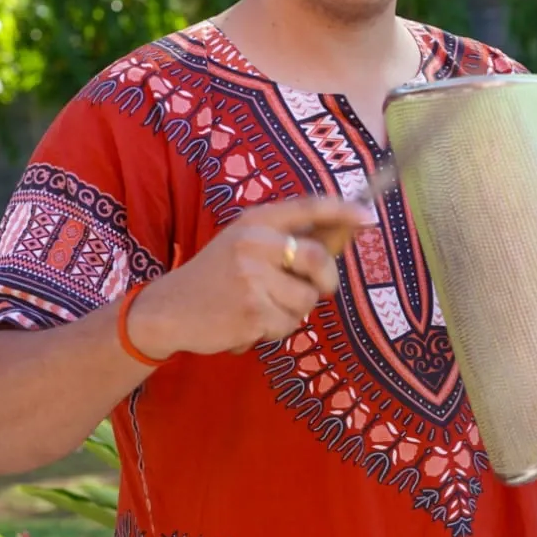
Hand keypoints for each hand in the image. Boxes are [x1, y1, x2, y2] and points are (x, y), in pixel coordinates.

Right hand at [127, 195, 370, 359]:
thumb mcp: (247, 245)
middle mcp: (253, 243)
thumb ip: (292, 239)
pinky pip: (289, 323)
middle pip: (319, 259)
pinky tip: (248, 321)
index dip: (341, 211)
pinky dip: (276, 328)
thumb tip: (347, 230)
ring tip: (260, 305)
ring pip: (307, 298)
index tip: (367, 216)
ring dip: (292, 309)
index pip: (308, 207)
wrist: (168, 309)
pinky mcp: (251, 311)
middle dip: (326, 279)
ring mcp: (251, 277)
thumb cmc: (217, 276)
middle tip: (317, 288)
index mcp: (255, 222)